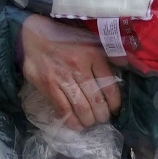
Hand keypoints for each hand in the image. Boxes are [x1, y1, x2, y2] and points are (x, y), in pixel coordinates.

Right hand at [20, 15, 120, 129]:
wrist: (34, 33)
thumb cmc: (64, 36)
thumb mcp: (89, 38)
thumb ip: (105, 53)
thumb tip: (124, 65)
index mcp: (92, 55)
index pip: (109, 84)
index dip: (114, 101)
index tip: (115, 109)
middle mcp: (79, 67)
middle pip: (96, 99)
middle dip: (102, 114)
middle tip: (103, 119)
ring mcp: (62, 78)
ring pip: (81, 107)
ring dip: (89, 120)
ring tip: (91, 122)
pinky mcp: (48, 86)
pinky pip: (63, 109)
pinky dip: (71, 121)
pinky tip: (77, 125)